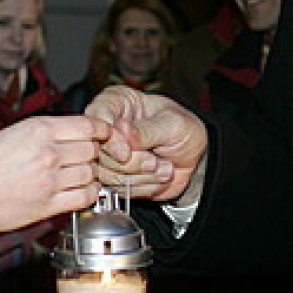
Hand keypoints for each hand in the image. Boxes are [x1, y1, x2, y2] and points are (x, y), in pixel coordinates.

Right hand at [0, 116, 106, 232]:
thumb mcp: (14, 133)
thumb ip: (45, 132)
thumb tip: (71, 134)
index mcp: (39, 129)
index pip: (88, 126)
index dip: (102, 130)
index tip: (104, 134)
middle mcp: (49, 152)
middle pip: (92, 149)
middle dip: (94, 153)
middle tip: (86, 157)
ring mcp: (51, 179)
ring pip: (91, 173)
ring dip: (91, 174)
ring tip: (80, 174)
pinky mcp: (49, 204)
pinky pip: (85, 196)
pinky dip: (90, 193)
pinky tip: (82, 190)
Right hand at [85, 86, 208, 203]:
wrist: (196, 159)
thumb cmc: (184, 131)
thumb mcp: (173, 124)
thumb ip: (148, 130)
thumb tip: (123, 132)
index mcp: (116, 102)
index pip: (96, 119)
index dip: (109, 140)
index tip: (125, 153)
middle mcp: (107, 126)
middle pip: (99, 152)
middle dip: (131, 163)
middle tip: (154, 162)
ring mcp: (108, 153)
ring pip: (107, 174)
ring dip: (139, 177)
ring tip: (161, 168)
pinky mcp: (113, 175)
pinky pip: (118, 189)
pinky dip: (142, 187)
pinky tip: (158, 177)